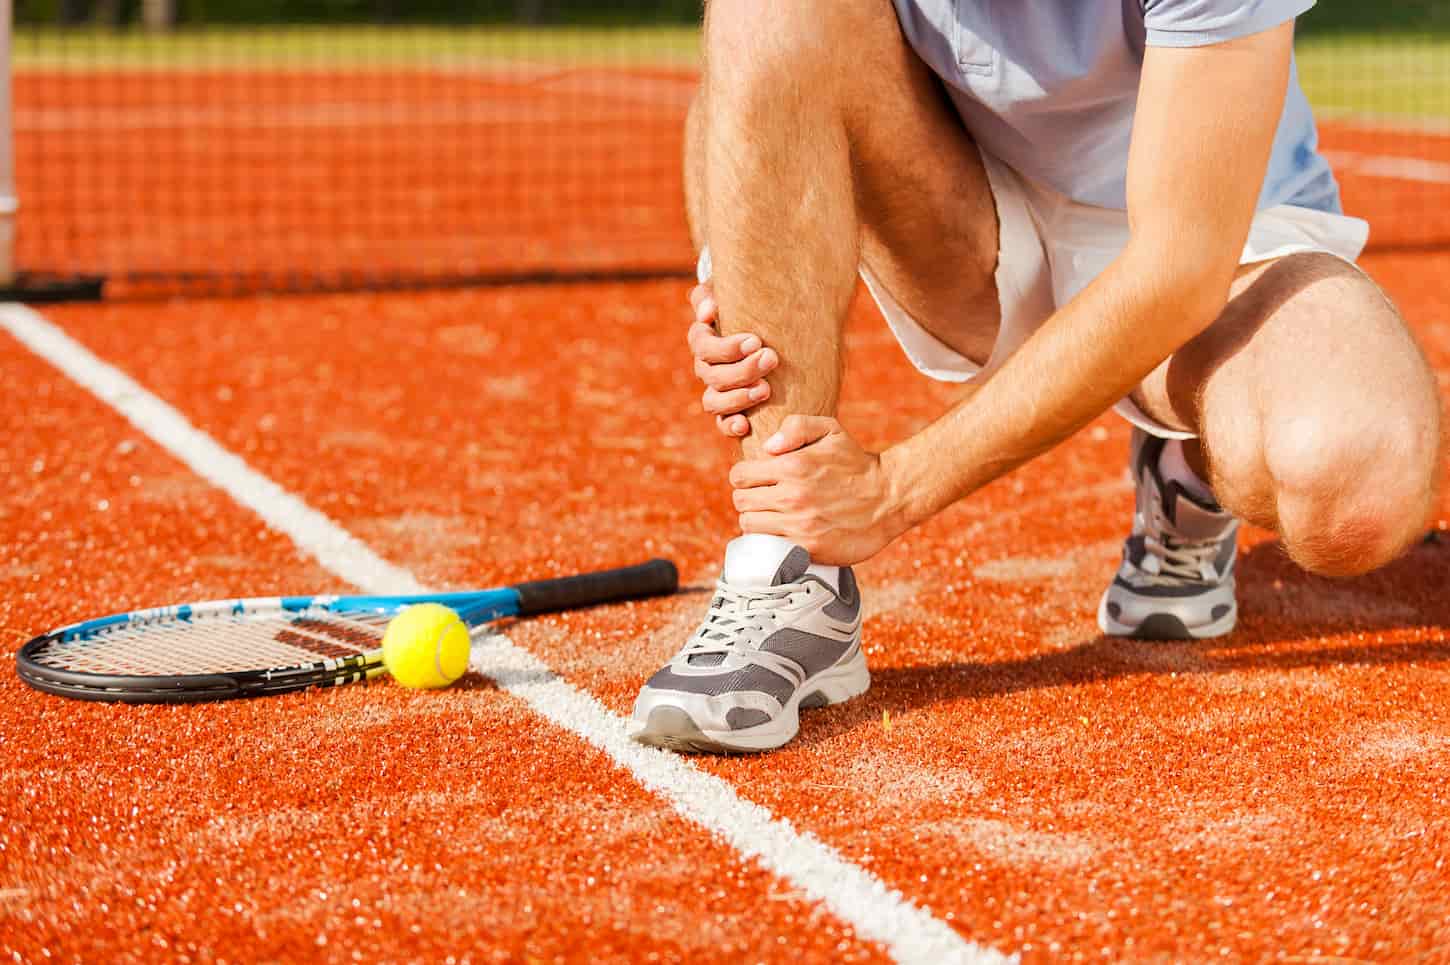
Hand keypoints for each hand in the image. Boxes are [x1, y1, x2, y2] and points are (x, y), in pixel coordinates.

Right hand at [687, 282, 777, 437]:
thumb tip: (708, 311)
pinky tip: (746, 425)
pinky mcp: (729, 410)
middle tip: (771, 359)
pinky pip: (722, 423)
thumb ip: (712, 293)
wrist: (768, 322)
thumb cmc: (748, 303)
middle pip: (712, 375)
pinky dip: (730, 426)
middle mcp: (705, 367)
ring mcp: (716, 390)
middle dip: (742, 369)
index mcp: (703, 339)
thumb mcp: (730, 289)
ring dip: (738, 397)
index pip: (702, 345)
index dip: (726, 347)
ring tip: (765, 390)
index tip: (756, 341)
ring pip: (713, 402)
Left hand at [729, 415, 906, 564]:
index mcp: (792, 467)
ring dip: (756, 520)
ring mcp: (799, 525)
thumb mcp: (831, 431)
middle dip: (748, 497)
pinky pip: (769, 546)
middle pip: (740, 502)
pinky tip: (781, 533)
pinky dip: (770, 540)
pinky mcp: (808, 547)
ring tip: (772, 515)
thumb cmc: (857, 463)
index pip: (739, 475)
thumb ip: (796, 427)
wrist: (890, 498)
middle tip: (764, 497)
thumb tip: (768, 447)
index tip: (757, 479)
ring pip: (749, 525)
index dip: (744, 476)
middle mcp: (792, 496)